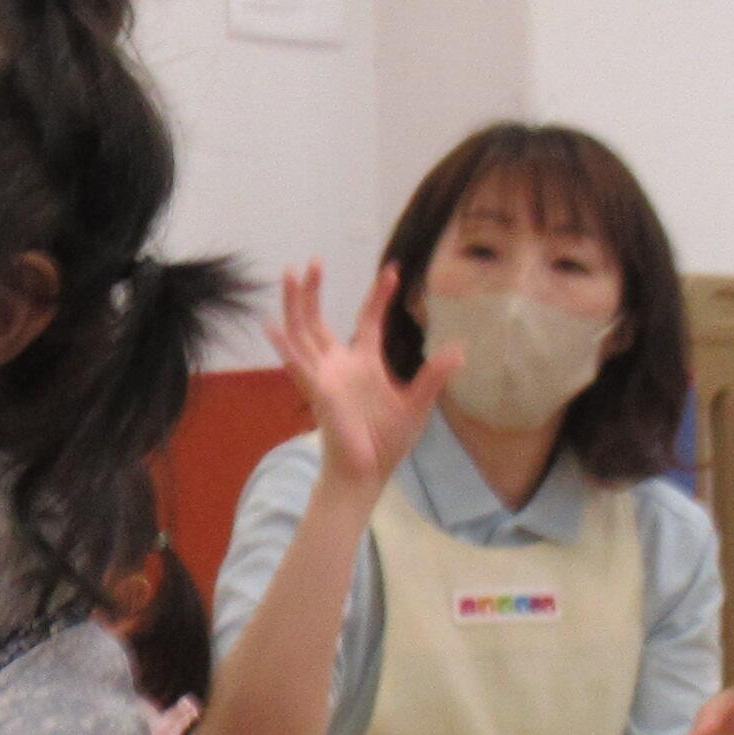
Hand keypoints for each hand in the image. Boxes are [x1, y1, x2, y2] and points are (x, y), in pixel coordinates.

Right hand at [272, 262, 456, 495]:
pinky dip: (284, 347)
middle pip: (318, 320)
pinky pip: (297, 366)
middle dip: (314, 292)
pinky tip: (272, 327)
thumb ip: (433, 376)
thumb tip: (460, 351)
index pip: (367, 319)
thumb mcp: (417, 404)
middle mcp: (339, 364)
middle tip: (314, 261)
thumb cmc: (387, 441)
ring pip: (302, 333)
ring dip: (295, 305)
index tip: (392, 270)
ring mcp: (324, 376)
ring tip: (291, 275)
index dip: (378, 295)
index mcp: (363, 362)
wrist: (368, 472)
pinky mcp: (318, 392)